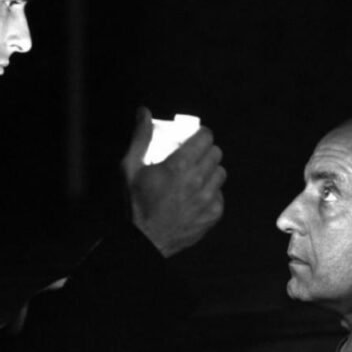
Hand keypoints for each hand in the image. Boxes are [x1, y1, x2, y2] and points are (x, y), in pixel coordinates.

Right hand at [122, 108, 225, 257]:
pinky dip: (211, 193)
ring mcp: (208, 199)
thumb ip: (141, 137)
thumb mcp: (131, 167)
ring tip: (195, 177)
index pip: (206, 137)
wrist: (145, 240)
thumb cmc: (136, 203)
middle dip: (205, 151)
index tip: (195, 138)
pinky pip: (220, 194)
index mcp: (179, 165)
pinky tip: (196, 196)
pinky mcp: (213, 214)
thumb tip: (144, 111)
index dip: (201, 135)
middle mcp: (198, 180)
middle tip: (193, 157)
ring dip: (210, 171)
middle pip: (216, 153)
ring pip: (221, 172)